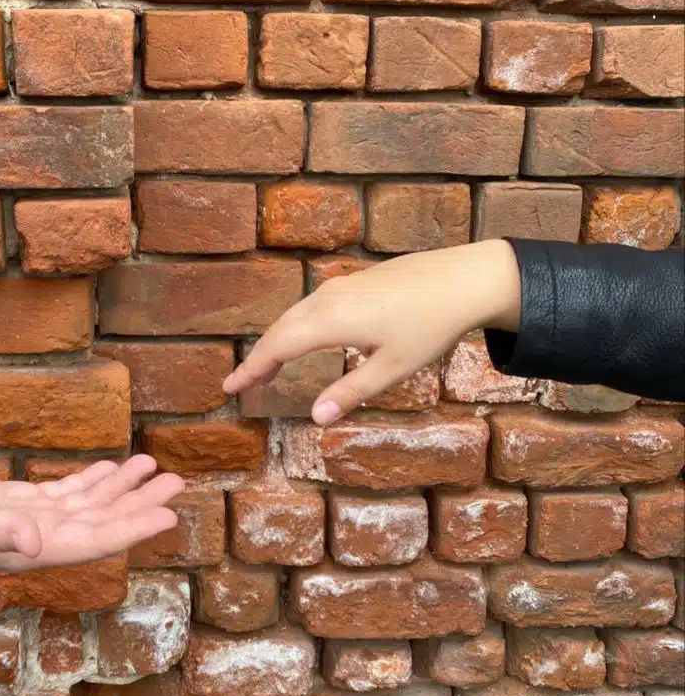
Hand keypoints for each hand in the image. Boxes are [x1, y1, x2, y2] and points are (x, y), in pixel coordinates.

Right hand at [0, 456, 183, 579]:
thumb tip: (35, 543)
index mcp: (31, 551)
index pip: (94, 541)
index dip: (132, 529)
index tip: (168, 515)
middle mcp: (39, 540)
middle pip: (101, 523)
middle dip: (139, 504)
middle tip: (177, 481)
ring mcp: (31, 523)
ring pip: (88, 505)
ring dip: (122, 489)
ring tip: (155, 468)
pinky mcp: (19, 505)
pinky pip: (66, 493)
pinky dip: (92, 481)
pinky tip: (112, 469)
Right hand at [223, 240, 521, 425]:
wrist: (465, 278)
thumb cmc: (431, 327)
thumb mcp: (393, 368)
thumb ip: (350, 392)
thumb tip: (316, 418)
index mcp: (329, 322)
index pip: (276, 348)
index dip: (252, 370)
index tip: (230, 387)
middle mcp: (326, 300)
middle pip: (279, 330)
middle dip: (259, 358)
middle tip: (244, 384)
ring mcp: (339, 286)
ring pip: (294, 316)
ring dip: (278, 342)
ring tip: (270, 368)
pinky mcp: (353, 281)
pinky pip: (310, 306)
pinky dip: (295, 327)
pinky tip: (305, 339)